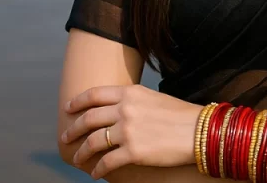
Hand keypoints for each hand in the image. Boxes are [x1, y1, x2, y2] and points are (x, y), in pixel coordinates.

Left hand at [61, 84, 202, 178]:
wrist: (200, 130)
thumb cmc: (181, 115)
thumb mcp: (154, 98)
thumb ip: (133, 102)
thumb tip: (116, 111)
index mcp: (131, 93)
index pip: (94, 94)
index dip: (77, 102)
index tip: (68, 109)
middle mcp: (126, 109)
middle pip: (88, 119)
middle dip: (73, 129)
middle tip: (66, 137)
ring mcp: (127, 131)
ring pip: (92, 142)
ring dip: (81, 153)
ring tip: (77, 159)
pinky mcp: (133, 152)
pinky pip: (106, 162)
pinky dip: (97, 170)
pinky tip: (96, 174)